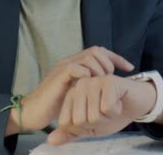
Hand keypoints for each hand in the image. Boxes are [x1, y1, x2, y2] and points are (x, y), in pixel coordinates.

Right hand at [6, 47, 133, 134]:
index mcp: (75, 63)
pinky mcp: (58, 76)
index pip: (99, 51)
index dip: (116, 58)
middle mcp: (70, 61)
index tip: (129, 67)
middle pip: (96, 51)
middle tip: (110, 80)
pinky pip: (75, 68)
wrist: (33, 111)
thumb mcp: (77, 91)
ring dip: (99, 70)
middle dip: (108, 64)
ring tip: (100, 84)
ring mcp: (63, 67)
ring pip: (89, 57)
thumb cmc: (54, 104)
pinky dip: (85, 74)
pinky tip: (88, 84)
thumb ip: (89, 84)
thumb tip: (109, 83)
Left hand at [47, 75, 157, 145]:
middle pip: (80, 120)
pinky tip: (119, 102)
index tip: (94, 118)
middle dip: (97, 123)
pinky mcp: (108, 81)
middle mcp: (80, 86)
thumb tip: (50, 140)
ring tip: (113, 106)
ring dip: (108, 117)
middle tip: (105, 112)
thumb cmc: (112, 114)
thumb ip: (71, 134)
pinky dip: (116, 111)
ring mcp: (94, 81)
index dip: (84, 128)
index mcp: (72, 95)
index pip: (67, 123)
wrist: (136, 105)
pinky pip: (107, 108)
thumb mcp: (89, 128)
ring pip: (94, 115)